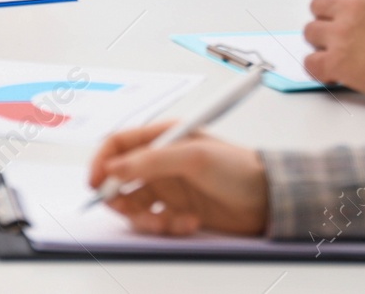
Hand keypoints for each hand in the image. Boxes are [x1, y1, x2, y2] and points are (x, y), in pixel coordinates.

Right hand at [88, 121, 268, 235]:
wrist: (269, 200)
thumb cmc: (238, 168)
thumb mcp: (193, 158)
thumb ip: (150, 161)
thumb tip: (112, 168)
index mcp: (161, 138)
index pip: (117, 145)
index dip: (101, 162)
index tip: (95, 183)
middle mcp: (160, 162)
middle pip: (119, 179)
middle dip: (119, 198)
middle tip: (131, 210)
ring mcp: (168, 188)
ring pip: (134, 206)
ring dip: (145, 218)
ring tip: (168, 222)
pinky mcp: (176, 211)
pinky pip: (155, 222)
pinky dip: (167, 227)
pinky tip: (190, 223)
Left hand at [303, 0, 364, 103]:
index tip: (348, 5)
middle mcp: (353, 6)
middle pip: (320, 2)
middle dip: (327, 15)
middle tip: (337, 27)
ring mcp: (341, 33)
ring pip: (311, 29)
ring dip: (320, 39)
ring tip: (333, 49)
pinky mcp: (336, 61)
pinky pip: (311, 61)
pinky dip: (317, 67)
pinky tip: (328, 72)